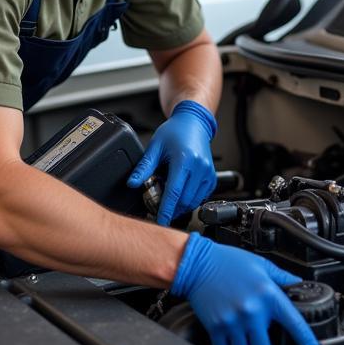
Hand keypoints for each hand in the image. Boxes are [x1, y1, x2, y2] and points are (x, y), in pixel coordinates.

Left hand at [127, 100, 216, 224]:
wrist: (193, 124)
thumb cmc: (175, 132)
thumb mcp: (155, 147)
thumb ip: (144, 167)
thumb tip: (132, 183)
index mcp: (184, 160)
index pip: (174, 192)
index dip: (166, 209)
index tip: (159, 221)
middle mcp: (199, 167)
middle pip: (184, 200)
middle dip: (171, 209)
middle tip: (158, 210)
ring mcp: (207, 173)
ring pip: (193, 201)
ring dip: (180, 207)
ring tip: (168, 201)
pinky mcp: (211, 177)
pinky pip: (201, 197)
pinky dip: (190, 201)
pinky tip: (180, 196)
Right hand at [171, 233, 322, 344]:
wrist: (197, 263)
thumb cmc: (228, 262)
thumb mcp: (261, 264)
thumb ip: (282, 278)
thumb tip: (299, 285)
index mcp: (268, 294)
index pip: (294, 324)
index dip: (307, 342)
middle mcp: (252, 311)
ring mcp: (233, 321)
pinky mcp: (216, 327)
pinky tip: (229, 339)